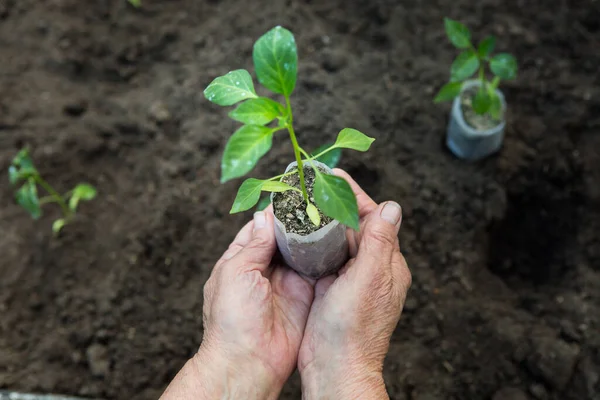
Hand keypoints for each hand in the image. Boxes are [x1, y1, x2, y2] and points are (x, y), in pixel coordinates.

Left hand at [161, 209, 313, 399]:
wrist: (249, 361)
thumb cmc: (231, 320)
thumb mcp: (235, 272)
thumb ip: (253, 244)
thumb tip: (265, 217)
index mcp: (241, 260)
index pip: (259, 228)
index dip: (274, 213)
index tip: (291, 194)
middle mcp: (265, 269)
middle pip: (284, 238)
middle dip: (298, 222)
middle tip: (316, 202)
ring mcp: (287, 282)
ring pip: (302, 251)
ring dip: (313, 236)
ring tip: (328, 215)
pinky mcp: (306, 294)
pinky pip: (318, 270)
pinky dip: (326, 256)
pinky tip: (336, 240)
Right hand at [298, 169, 411, 399]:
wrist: (335, 367)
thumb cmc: (354, 329)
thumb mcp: (369, 280)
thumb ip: (379, 242)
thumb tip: (392, 206)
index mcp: (387, 264)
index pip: (373, 218)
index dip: (354, 195)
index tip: (333, 175)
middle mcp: (370, 269)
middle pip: (354, 226)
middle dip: (334, 203)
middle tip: (311, 184)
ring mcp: (349, 279)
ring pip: (336, 240)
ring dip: (321, 221)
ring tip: (301, 201)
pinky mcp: (330, 288)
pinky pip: (321, 257)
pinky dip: (311, 242)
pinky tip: (296, 232)